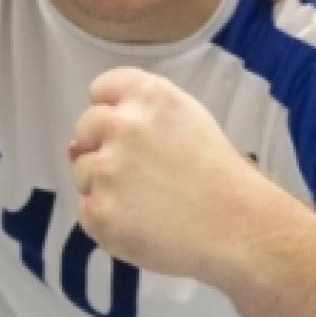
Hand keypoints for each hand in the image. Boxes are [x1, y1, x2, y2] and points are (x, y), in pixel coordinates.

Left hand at [68, 67, 269, 282]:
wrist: (240, 228)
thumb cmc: (219, 177)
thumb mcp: (188, 121)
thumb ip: (138, 118)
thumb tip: (75, 144)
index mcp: (149, 96)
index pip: (102, 87)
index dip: (112, 111)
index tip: (129, 133)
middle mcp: (123, 125)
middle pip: (85, 128)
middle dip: (103, 148)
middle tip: (141, 175)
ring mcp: (107, 169)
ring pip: (82, 171)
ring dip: (104, 186)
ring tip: (148, 203)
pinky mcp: (98, 210)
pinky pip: (86, 209)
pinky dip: (106, 219)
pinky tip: (141, 223)